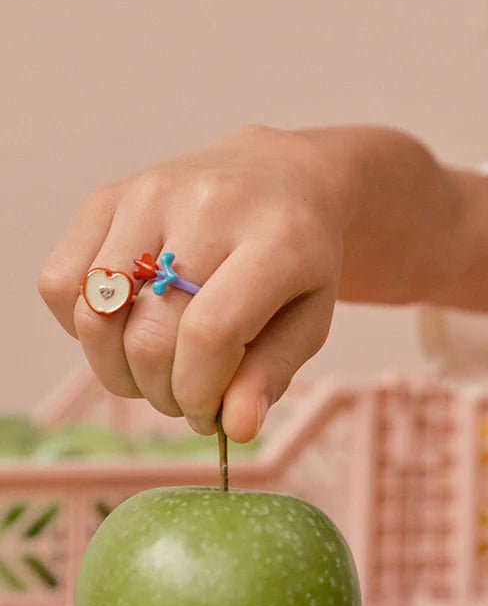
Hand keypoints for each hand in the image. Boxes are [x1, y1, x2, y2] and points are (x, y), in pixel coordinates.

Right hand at [38, 126, 344, 441]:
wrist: (278, 176)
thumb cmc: (298, 259)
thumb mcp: (309, 318)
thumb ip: (272, 374)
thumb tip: (234, 429)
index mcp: (278, 238)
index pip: (210, 333)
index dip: (198, 392)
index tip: (208, 412)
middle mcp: (209, 205)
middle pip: (149, 333)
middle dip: (162, 391)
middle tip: (186, 397)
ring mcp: (150, 193)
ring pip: (94, 313)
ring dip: (116, 369)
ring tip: (155, 371)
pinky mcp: (108, 195)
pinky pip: (59, 281)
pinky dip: (81, 326)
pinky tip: (124, 327)